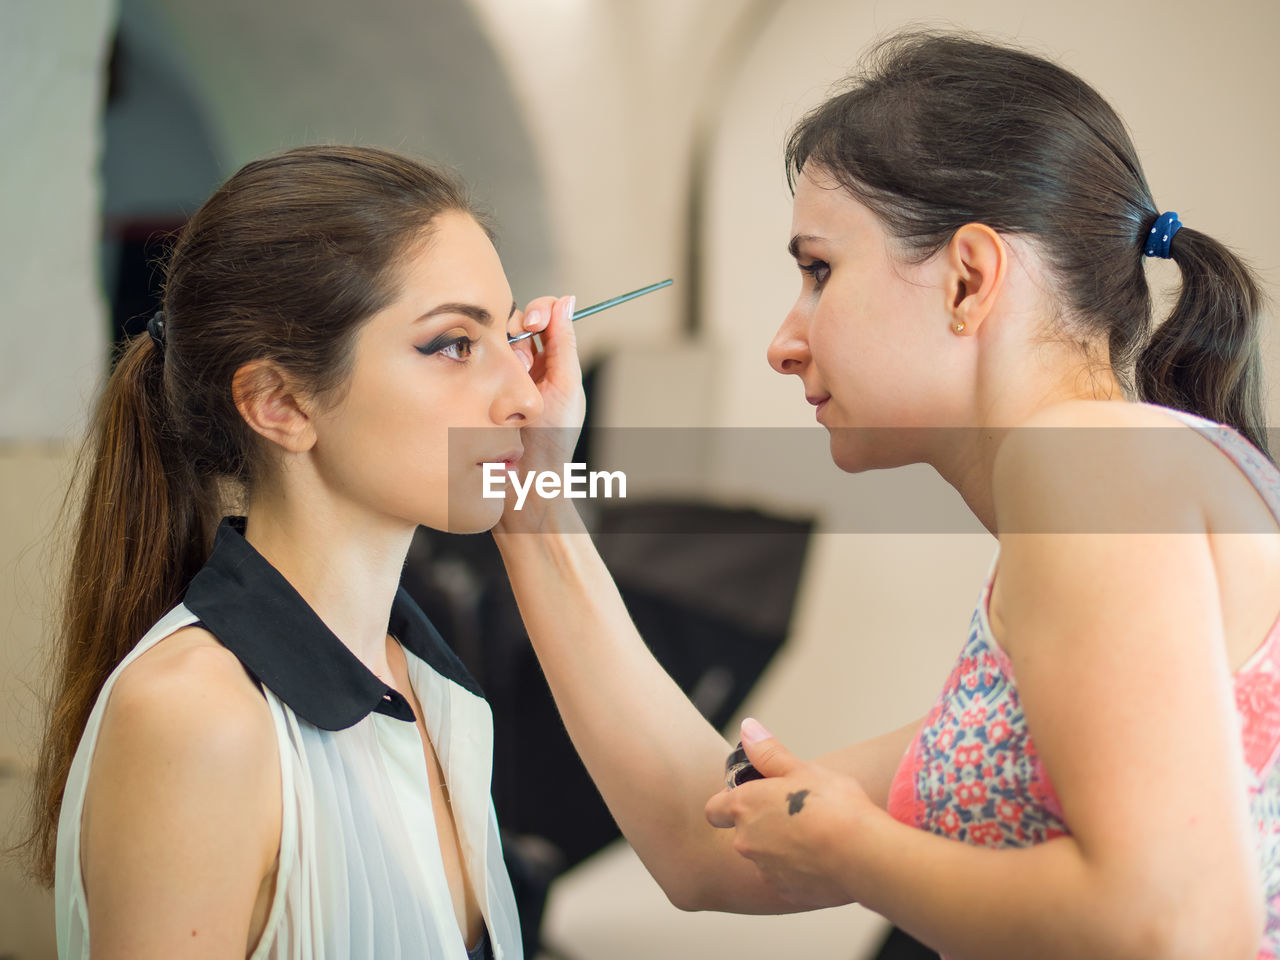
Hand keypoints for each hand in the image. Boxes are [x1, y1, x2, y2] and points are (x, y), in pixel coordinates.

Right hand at [496, 295, 585, 533]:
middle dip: (516, 330)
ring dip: (501, 350)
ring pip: (493, 339)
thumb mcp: (565, 387)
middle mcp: (522, 366)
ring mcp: (496, 376)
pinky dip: (477, 361)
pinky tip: (483, 378)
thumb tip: (567, 300)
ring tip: (507, 377)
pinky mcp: (474, 387)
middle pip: (513, 322)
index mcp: (550, 362)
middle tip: (521, 348)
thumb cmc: (551, 443)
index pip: (543, 317)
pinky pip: (471, 361)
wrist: (523, 481)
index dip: (538, 311)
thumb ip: (565, 343)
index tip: (535, 322)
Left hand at [705, 719, 872, 908]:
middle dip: (763, 825)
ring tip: (816, 836)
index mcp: (744, 806)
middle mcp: (746, 841)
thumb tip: (747, 729)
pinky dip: (799, 870)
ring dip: (781, 848)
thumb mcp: (801, 768)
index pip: (715, 809)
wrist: (862, 854)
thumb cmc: (833, 805)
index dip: (729, 804)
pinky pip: (786, 878)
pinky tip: (824, 859)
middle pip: (743, 833)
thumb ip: (768, 752)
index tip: (753, 798)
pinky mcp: (786, 891)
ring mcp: (765, 869)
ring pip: (765, 857)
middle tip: (797, 813)